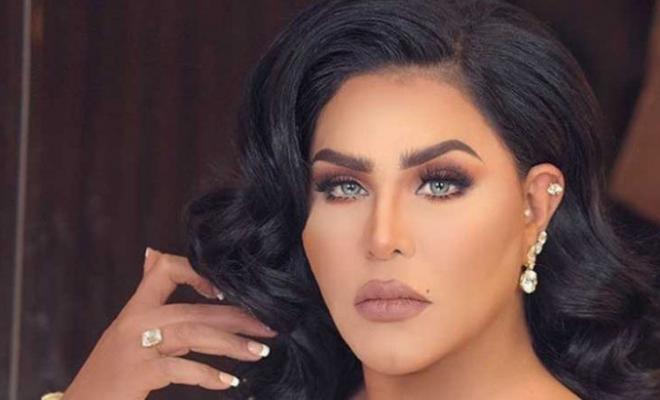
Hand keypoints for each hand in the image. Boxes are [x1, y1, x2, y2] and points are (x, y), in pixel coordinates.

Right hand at [61, 247, 276, 399]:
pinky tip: (230, 381)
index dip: (199, 273)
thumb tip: (154, 253)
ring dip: (233, 343)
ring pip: (193, 334)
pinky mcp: (138, 373)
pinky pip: (181, 368)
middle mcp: (135, 321)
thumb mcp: (128, 328)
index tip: (227, 291)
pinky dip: (208, 374)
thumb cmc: (112, 369)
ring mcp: (135, 347)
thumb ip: (150, 297)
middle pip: (195, 309)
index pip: (167, 269)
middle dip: (237, 317)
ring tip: (261, 352)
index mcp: (136, 307)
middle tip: (270, 326)